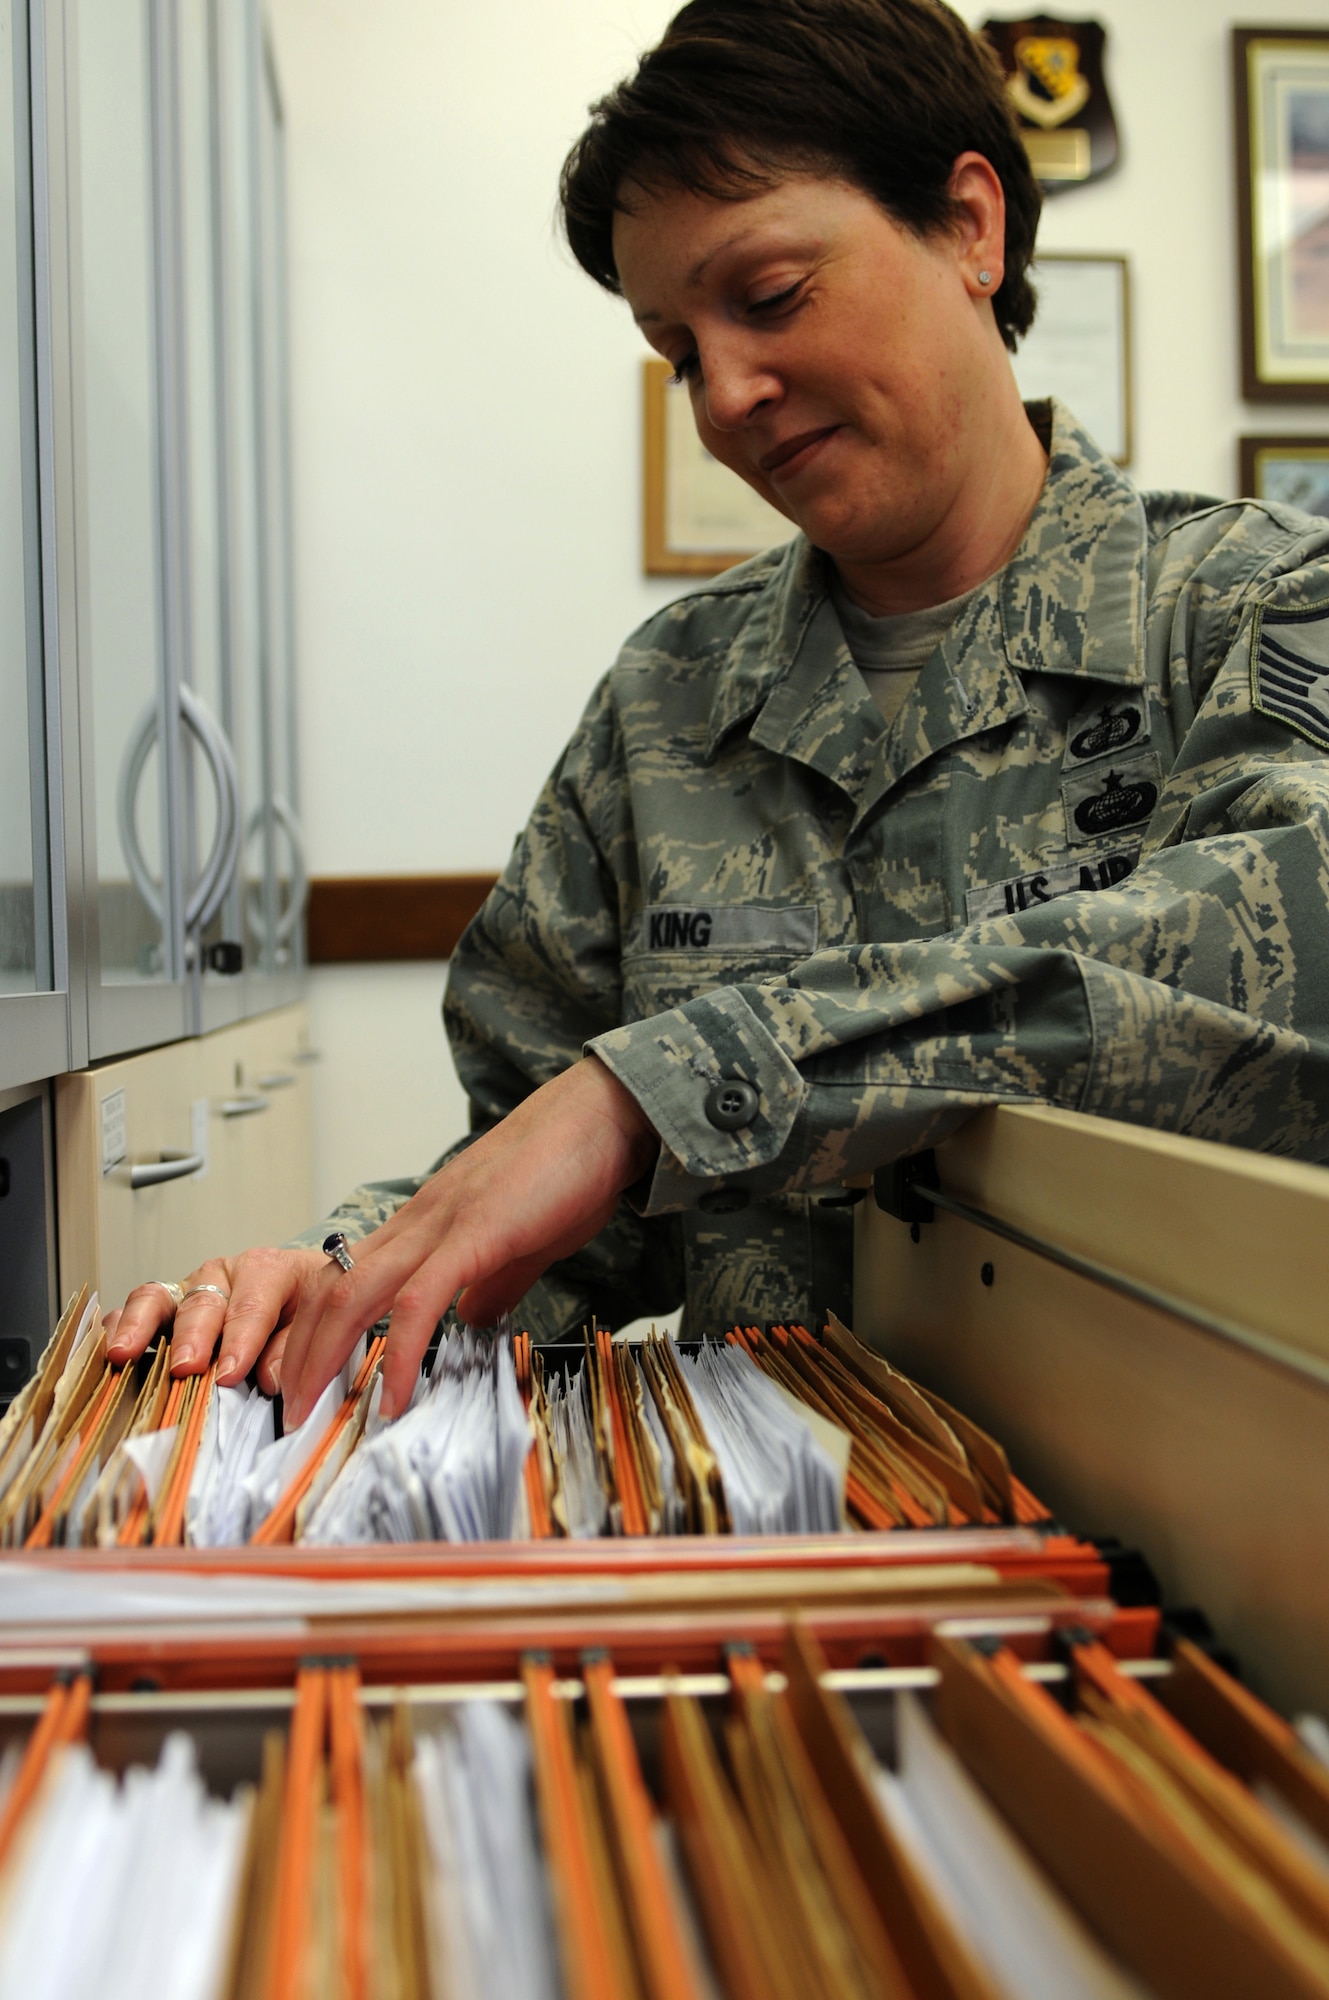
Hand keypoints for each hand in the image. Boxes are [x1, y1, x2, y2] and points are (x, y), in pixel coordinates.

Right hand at [105, 1247, 328, 1394]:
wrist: (301, 1293)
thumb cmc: (306, 1310)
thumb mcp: (313, 1323)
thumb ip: (291, 1349)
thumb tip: (268, 1379)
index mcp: (269, 1270)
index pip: (253, 1303)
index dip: (241, 1340)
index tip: (230, 1374)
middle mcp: (224, 1274)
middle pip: (203, 1301)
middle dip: (192, 1336)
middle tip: (185, 1367)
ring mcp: (189, 1287)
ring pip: (157, 1297)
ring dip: (140, 1327)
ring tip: (124, 1354)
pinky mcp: (166, 1305)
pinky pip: (134, 1310)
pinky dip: (119, 1327)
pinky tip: (108, 1348)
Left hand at [278, 1056, 657, 1426]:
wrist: (602, 1115)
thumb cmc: (568, 1170)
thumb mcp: (521, 1239)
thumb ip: (492, 1280)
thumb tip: (474, 1317)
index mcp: (424, 1224)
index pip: (346, 1279)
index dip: (317, 1329)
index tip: (310, 1377)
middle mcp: (417, 1222)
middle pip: (332, 1290)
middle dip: (301, 1353)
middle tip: (288, 1409)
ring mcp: (440, 1226)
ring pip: (356, 1294)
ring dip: (326, 1356)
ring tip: (314, 1410)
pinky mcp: (473, 1234)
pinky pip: (419, 1301)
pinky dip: (398, 1352)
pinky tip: (396, 1395)